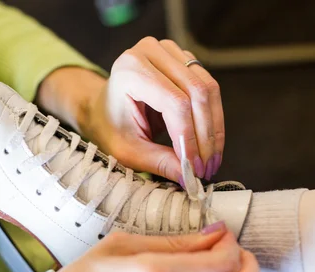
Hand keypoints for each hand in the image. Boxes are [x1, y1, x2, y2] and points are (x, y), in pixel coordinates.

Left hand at [81, 37, 224, 182]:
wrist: (101, 108)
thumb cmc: (108, 127)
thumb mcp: (127, 150)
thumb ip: (158, 162)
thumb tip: (189, 177)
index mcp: (130, 70)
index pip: (175, 103)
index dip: (190, 138)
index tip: (194, 167)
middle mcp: (150, 51)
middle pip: (196, 93)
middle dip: (205, 136)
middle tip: (207, 167)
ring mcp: (168, 51)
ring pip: (208, 89)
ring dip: (214, 128)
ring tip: (211, 158)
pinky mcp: (182, 58)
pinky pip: (208, 87)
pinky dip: (212, 117)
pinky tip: (209, 142)